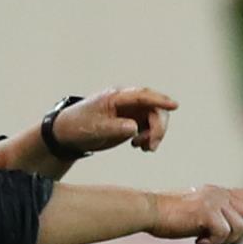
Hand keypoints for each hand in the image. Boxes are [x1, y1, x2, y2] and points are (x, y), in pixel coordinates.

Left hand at [53, 86, 178, 159]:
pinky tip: (139, 146)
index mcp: (116, 97)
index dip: (159, 100)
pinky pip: (149, 127)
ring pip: (154, 119)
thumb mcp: (96, 128)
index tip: (174, 106)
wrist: (68, 134)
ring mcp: (130, 111)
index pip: (142, 96)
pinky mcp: (130, 122)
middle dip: (158, 128)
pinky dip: (149, 138)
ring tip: (142, 147)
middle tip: (150, 146)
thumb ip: (115, 127)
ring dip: (154, 134)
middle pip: (154, 109)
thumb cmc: (78, 126)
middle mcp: (126, 102)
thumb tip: (134, 128)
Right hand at [153, 185, 242, 243]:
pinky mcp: (206, 212)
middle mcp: (219, 193)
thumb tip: (235, 233)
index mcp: (218, 192)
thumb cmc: (170, 216)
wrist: (150, 211)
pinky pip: (223, 233)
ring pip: (240, 227)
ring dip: (227, 241)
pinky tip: (198, 241)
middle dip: (242, 235)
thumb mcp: (199, 211)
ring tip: (208, 241)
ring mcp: (213, 201)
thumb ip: (217, 215)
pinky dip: (213, 243)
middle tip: (223, 242)